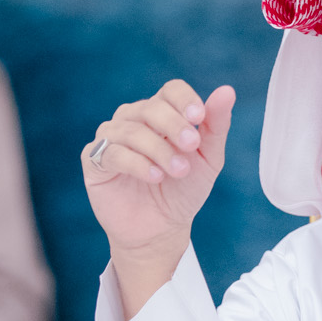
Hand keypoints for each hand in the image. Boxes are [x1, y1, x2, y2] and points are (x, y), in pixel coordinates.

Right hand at [82, 81, 233, 318]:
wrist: (161, 230)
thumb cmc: (183, 191)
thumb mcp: (208, 159)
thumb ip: (216, 126)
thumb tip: (227, 91)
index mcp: (161, 113)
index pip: (170, 90)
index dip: (184, 100)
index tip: (199, 117)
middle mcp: (133, 119)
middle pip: (150, 107)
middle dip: (173, 125)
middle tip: (191, 146)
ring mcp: (111, 138)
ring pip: (131, 130)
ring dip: (159, 149)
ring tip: (178, 172)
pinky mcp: (94, 160)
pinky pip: (113, 152)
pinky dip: (137, 163)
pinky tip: (154, 177)